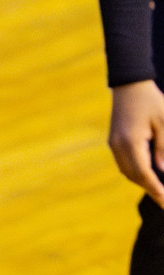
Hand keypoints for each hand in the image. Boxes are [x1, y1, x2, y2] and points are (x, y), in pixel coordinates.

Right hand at [109, 79, 163, 206]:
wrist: (130, 84)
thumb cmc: (151, 102)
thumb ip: (163, 149)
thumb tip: (162, 170)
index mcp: (131, 142)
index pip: (144, 173)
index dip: (156, 190)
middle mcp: (118, 145)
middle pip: (133, 175)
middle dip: (150, 189)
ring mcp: (114, 142)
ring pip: (127, 171)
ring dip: (142, 181)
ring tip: (158, 189)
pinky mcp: (114, 139)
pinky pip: (124, 162)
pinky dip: (136, 172)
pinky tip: (148, 173)